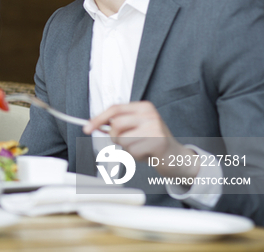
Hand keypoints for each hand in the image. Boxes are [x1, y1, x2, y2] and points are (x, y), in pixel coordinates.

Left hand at [84, 101, 199, 177]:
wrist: (177, 157)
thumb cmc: (154, 143)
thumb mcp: (136, 129)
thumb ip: (118, 125)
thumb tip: (95, 124)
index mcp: (143, 107)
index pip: (114, 108)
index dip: (98, 118)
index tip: (86, 127)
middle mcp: (150, 114)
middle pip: (116, 124)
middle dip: (115, 137)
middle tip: (127, 142)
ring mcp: (155, 127)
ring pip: (122, 139)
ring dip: (128, 149)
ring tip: (141, 148)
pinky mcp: (158, 142)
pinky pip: (132, 151)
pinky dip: (136, 157)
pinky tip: (148, 154)